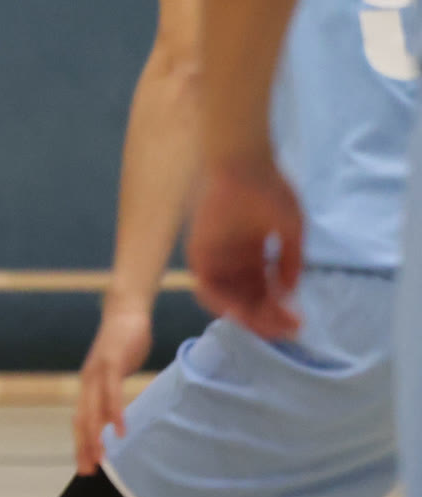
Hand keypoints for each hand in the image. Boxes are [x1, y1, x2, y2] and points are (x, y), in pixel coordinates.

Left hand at [72, 303, 151, 475]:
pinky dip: (114, 412)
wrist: (125, 310)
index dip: (81, 444)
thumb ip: (113, 392)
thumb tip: (116, 413)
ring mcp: (97, 372)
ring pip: (92, 410)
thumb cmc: (123, 343)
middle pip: (81, 421)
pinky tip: (119, 429)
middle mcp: (87, 382)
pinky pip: (110, 392)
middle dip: (83, 447)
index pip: (81, 420)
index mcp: (88, 386)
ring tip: (100, 457)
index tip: (86, 466)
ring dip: (95, 436)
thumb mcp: (117, 372)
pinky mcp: (111, 363)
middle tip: (87, 471)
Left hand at [187, 157, 303, 339]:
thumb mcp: (290, 228)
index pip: (265, 290)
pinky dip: (225, 304)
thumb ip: (290, 260)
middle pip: (248, 300)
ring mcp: (215, 259)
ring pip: (229, 300)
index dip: (280, 309)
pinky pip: (207, 289)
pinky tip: (246, 312)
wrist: (242, 166)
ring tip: (271, 325)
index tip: (298, 322)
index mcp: (253, 252)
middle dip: (268, 318)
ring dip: (249, 316)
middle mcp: (233, 260)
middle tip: (288, 331)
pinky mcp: (198, 255)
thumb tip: (289, 290)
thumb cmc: (269, 188)